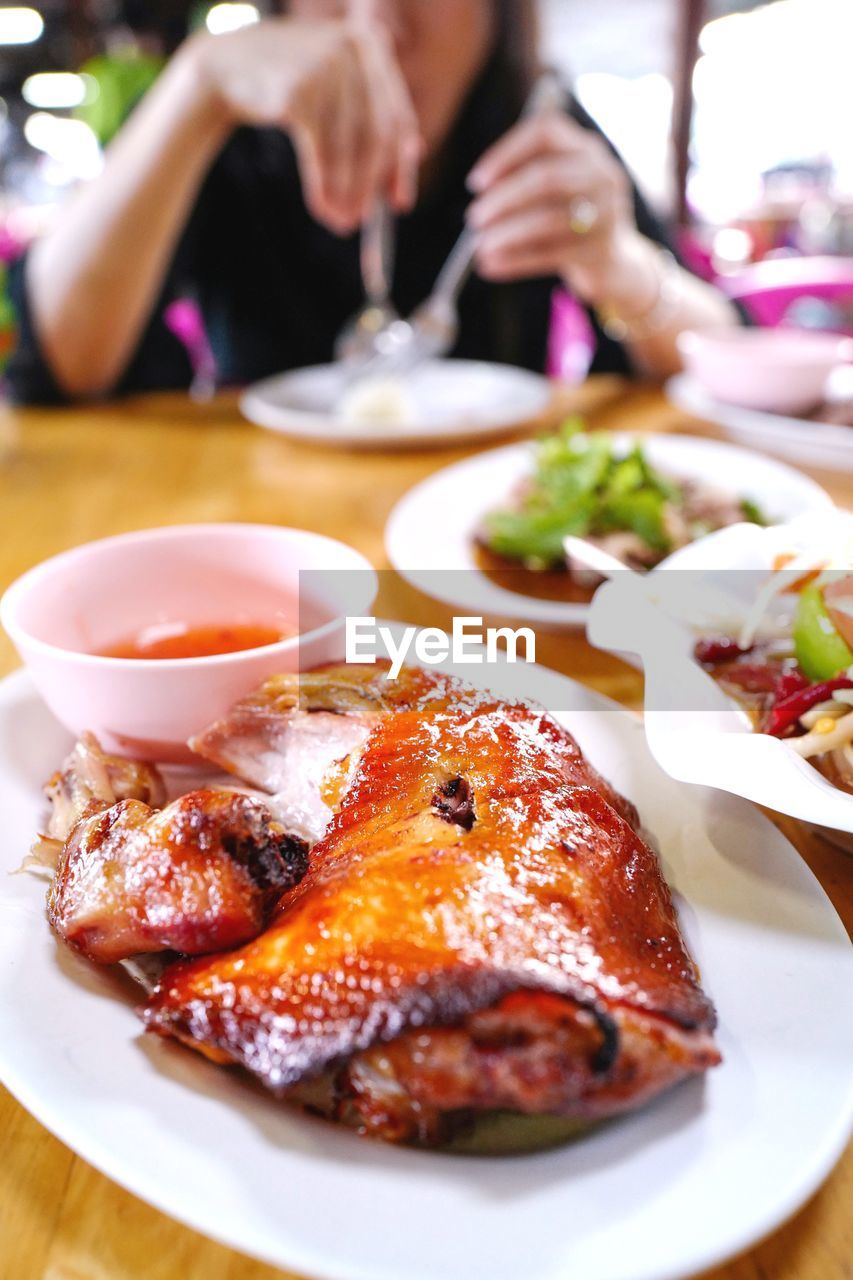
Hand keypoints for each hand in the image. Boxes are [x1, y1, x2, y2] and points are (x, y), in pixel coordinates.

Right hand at [188, 17, 420, 233]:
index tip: (399, 204)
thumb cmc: (289, 82)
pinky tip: (322, 207)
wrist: (225, 66)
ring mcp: (325, 66)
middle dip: (369, 185)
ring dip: (345, 192)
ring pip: (348, 147)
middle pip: (375, 135)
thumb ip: (374, 110)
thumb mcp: (337, 86)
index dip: (400, 167)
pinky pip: (320, 150)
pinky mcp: (299, 90)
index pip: (397, 117)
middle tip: (362, 219)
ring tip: (340, 220)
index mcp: (371, 44)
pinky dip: (322, 185)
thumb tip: (415, 153)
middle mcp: (352, 49)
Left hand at [466, 112, 646, 304]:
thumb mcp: (554, 190)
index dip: (506, 153)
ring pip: (548, 219)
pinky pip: (551, 255)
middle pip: (546, 177)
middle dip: (503, 198)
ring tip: (479, 248)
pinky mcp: (601, 250)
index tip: (476, 181)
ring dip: (506, 234)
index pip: (546, 132)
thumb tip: (481, 192)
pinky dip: (515, 261)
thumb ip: (523, 180)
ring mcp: (608, 212)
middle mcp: (602, 174)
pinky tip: (491, 266)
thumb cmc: (570, 219)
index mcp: (586, 148)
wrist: (614, 262)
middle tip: (474, 218)